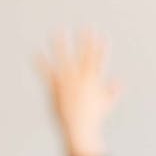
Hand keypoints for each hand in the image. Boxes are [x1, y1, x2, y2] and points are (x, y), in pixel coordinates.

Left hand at [38, 30, 120, 155]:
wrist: (80, 128)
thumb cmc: (93, 118)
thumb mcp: (106, 103)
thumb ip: (113, 91)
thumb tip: (120, 82)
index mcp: (94, 81)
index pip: (99, 61)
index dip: (101, 47)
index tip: (102, 35)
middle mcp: (82, 79)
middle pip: (84, 55)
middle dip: (86, 41)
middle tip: (86, 26)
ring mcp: (68, 81)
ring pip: (64, 58)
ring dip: (61, 44)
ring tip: (58, 31)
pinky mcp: (56, 86)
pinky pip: (47, 71)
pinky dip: (41, 62)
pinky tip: (35, 51)